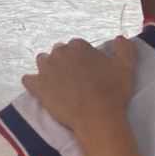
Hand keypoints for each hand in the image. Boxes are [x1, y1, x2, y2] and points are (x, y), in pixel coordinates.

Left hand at [22, 36, 136, 137]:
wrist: (97, 117)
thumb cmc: (112, 92)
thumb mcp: (126, 67)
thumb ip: (124, 48)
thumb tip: (120, 38)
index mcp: (78, 46)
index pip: (77, 46)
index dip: (83, 57)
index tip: (88, 69)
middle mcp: (59, 53)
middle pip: (59, 52)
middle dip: (66, 61)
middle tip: (75, 78)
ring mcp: (45, 70)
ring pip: (43, 62)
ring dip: (49, 69)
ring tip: (59, 83)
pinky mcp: (37, 86)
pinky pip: (28, 80)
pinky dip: (33, 83)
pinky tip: (42, 89)